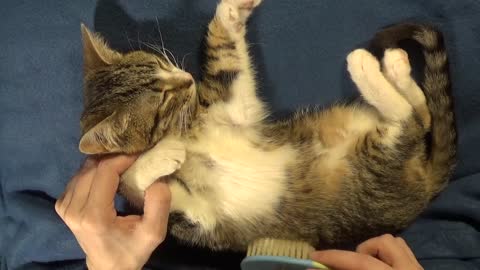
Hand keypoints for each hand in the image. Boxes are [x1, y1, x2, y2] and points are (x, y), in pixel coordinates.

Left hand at [55, 155, 170, 269]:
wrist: (108, 268)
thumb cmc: (131, 251)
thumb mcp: (153, 233)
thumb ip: (159, 205)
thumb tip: (157, 178)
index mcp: (93, 215)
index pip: (105, 171)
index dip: (123, 158)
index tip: (141, 154)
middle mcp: (73, 208)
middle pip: (93, 166)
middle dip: (115, 158)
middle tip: (135, 157)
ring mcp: (64, 207)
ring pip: (84, 169)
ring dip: (105, 163)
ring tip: (124, 164)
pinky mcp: (62, 205)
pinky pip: (78, 177)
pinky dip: (95, 171)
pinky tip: (110, 176)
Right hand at [311, 234, 422, 269]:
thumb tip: (317, 268)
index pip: (361, 261)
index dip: (334, 257)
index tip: (313, 257)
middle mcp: (409, 268)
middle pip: (383, 242)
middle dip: (356, 254)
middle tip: (338, 266)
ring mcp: (417, 268)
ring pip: (395, 243)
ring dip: (374, 253)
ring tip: (363, 267)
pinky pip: (401, 252)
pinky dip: (385, 257)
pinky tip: (377, 268)